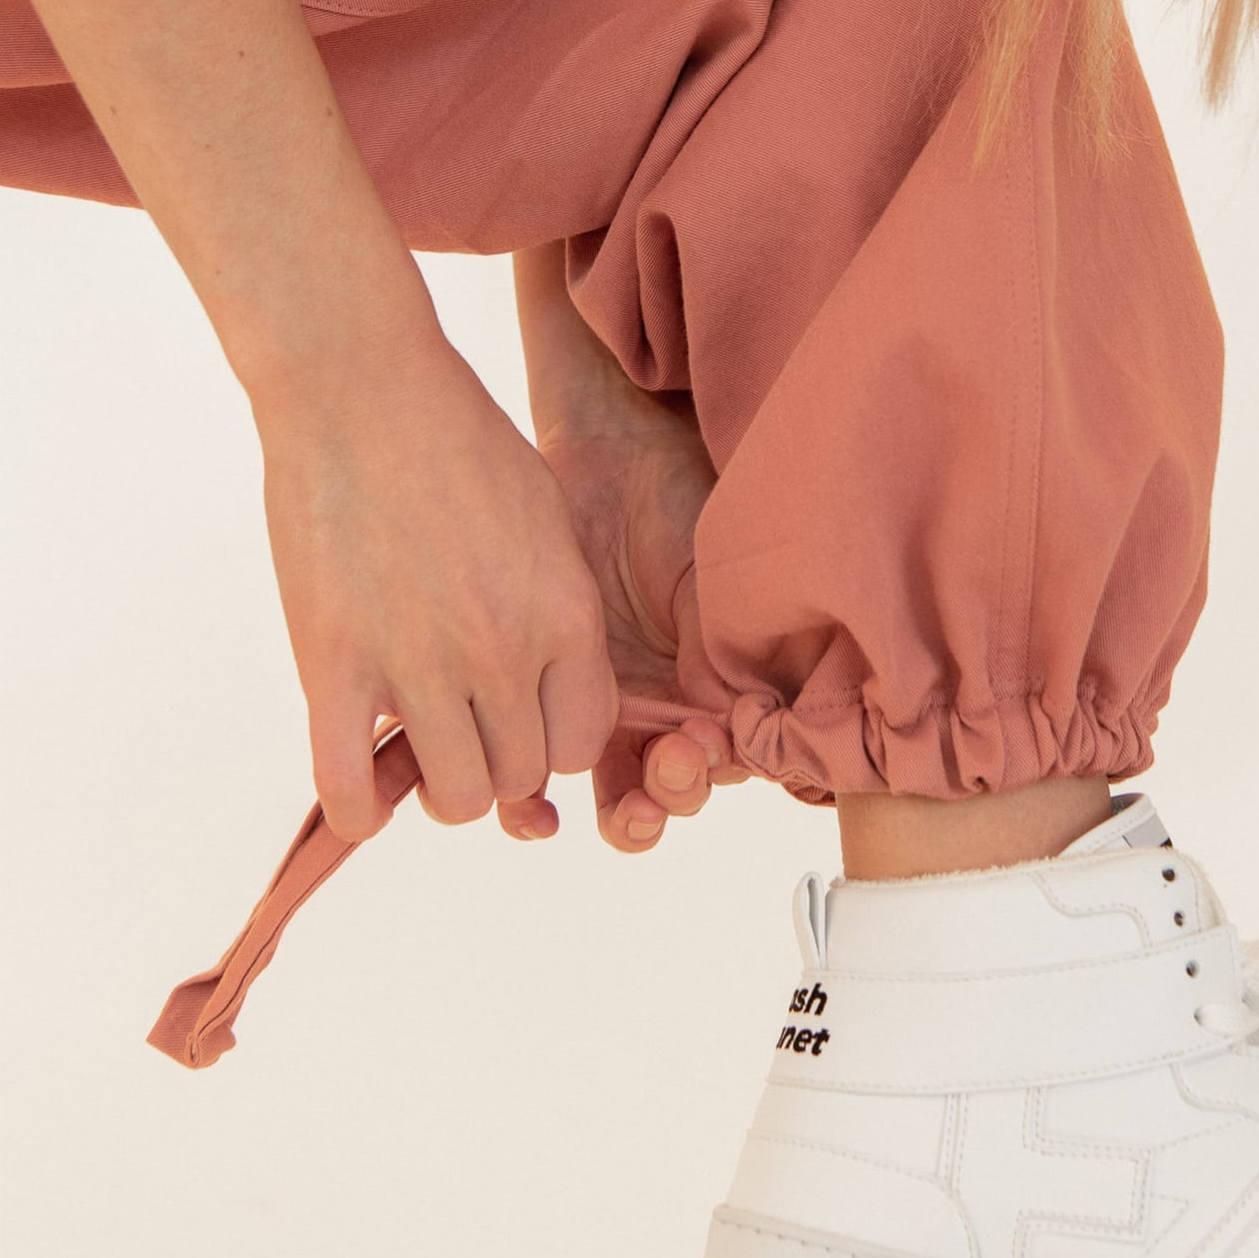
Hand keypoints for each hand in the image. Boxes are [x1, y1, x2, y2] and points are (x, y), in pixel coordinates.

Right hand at [257, 333, 617, 841]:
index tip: (523, 718)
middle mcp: (503, 653)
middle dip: (499, 765)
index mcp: (564, 617)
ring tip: (419, 753)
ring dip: (440, 788)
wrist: (362, 390)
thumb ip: (556, 606)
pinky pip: (351, 786)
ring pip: (457, 796)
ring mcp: (419, 665)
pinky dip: (360, 811)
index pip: (581, 742)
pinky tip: (365, 798)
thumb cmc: (461, 440)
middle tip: (467, 732)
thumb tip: (551, 670)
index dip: (552, 742)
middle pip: (522, 775)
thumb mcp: (548, 521)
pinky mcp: (335, 666)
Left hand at [537, 392, 748, 852]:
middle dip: (664, 798)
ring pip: (606, 794)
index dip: (707, 772)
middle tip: (661, 770)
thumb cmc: (675, 499)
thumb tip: (729, 730)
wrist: (605, 444)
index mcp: (712, 683)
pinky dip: (529, 793)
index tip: (698, 747)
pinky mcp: (538, 690)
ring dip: (617, 813)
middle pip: (666, 788)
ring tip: (615, 801)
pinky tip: (530, 801)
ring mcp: (602, 702)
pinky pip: (532, 758)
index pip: (721, 760)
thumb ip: (717, 655)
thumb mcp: (707, 578)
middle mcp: (662, 704)